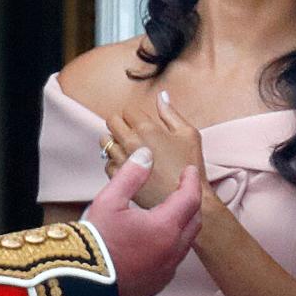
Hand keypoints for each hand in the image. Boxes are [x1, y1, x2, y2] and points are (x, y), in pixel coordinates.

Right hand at [85, 147, 201, 295]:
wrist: (82, 282)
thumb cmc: (94, 241)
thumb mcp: (110, 200)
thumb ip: (131, 175)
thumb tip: (146, 155)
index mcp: (164, 227)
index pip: (190, 198)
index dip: (191, 182)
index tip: (189, 171)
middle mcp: (172, 251)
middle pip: (194, 221)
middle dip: (191, 203)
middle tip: (182, 189)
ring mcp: (166, 271)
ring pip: (185, 242)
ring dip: (182, 225)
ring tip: (170, 212)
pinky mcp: (157, 284)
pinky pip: (173, 260)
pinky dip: (171, 245)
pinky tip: (156, 239)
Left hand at [102, 92, 205, 209]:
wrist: (187, 199)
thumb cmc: (189, 165)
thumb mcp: (189, 134)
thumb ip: (171, 112)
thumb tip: (161, 96)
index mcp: (147, 128)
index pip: (127, 110)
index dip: (135, 114)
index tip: (143, 121)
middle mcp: (130, 142)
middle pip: (111, 121)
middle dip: (121, 123)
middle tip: (133, 131)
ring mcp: (122, 160)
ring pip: (105, 141)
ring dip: (115, 140)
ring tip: (128, 146)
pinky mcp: (119, 178)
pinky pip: (107, 162)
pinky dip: (115, 160)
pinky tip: (128, 163)